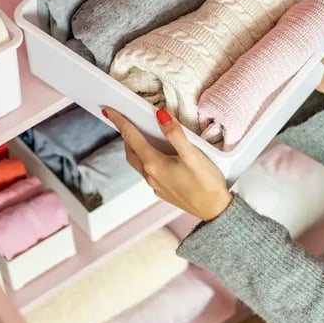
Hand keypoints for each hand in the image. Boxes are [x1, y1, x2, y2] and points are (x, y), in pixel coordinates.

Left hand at [101, 107, 232, 221]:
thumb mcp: (192, 155)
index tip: (108, 111)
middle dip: (125, 135)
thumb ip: (175, 133)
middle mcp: (150, 176)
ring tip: (140, 136)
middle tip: (124, 121)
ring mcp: (156, 186)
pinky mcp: (164, 192)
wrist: (215, 212)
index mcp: (154, 164)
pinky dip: (146, 160)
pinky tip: (158, 157)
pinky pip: (148, 173)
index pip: (131, 137)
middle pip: (130, 151)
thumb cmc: (206, 183)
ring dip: (135, 148)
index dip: (120, 122)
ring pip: (138, 163)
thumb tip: (159, 114)